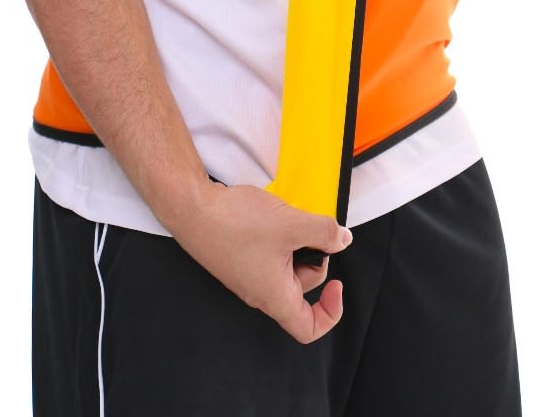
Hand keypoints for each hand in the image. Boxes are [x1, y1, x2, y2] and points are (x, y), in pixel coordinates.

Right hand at [169, 179, 352, 342]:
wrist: (192, 207)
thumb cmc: (233, 223)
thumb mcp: (291, 224)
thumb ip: (324, 232)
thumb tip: (342, 239)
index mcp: (275, 296)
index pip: (309, 327)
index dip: (331, 312)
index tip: (337, 286)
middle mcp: (260, 291)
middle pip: (301, 289)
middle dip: (314, 259)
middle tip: (310, 233)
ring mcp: (248, 274)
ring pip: (286, 267)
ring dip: (296, 243)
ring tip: (290, 220)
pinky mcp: (239, 256)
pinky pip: (270, 254)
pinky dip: (280, 236)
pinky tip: (275, 216)